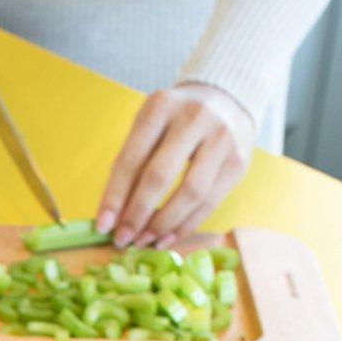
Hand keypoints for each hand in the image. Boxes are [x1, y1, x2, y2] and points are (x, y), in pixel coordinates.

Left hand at [98, 84, 255, 247]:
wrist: (227, 99)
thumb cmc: (176, 118)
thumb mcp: (150, 124)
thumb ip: (132, 162)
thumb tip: (113, 214)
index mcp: (161, 106)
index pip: (131, 158)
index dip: (114, 196)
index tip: (103, 225)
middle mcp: (194, 119)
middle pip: (160, 176)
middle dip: (137, 214)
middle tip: (122, 239)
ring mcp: (221, 140)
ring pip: (190, 193)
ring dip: (163, 224)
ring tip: (144, 241)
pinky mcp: (238, 162)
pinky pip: (210, 202)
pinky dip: (186, 225)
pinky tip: (167, 238)